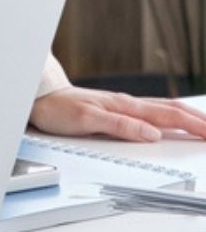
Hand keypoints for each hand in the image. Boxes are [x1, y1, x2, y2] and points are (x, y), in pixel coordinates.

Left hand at [31, 86, 205, 141]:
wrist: (41, 97)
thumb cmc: (60, 109)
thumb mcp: (88, 120)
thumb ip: (121, 126)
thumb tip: (152, 133)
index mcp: (126, 107)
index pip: (168, 115)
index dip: (193, 124)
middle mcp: (128, 104)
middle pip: (172, 110)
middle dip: (198, 120)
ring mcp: (124, 106)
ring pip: (164, 108)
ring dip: (187, 116)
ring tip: (205, 124)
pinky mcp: (117, 110)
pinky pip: (151, 111)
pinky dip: (170, 116)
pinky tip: (173, 120)